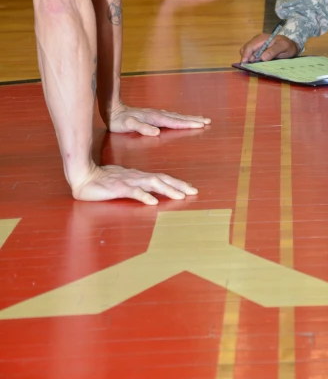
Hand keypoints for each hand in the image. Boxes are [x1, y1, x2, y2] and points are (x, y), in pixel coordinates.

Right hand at [72, 163, 197, 204]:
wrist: (83, 176)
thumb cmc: (103, 180)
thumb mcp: (124, 184)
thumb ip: (137, 187)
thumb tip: (152, 193)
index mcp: (139, 176)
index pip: (162, 178)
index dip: (177, 183)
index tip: (190, 189)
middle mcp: (137, 177)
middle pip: (162, 179)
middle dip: (179, 185)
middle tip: (193, 191)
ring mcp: (128, 181)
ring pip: (152, 183)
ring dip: (167, 190)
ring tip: (179, 196)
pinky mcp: (118, 187)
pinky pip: (133, 191)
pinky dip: (144, 196)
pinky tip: (152, 201)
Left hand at [108, 103, 210, 134]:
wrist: (113, 110)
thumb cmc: (120, 120)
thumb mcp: (129, 125)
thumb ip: (142, 128)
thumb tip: (156, 132)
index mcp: (155, 118)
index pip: (175, 122)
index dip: (189, 124)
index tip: (201, 125)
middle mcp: (158, 115)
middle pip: (180, 118)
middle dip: (194, 120)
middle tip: (208, 121)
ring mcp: (156, 114)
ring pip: (176, 116)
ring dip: (189, 118)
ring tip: (200, 119)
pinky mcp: (153, 116)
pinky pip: (171, 117)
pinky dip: (180, 118)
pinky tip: (182, 119)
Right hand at [240, 33, 298, 62]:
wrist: (291, 46)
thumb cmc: (287, 45)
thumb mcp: (283, 47)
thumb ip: (273, 51)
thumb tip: (262, 58)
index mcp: (261, 39)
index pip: (249, 46)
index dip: (245, 55)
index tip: (245, 64)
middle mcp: (256, 42)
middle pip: (245, 51)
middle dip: (246, 60)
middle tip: (251, 68)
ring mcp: (256, 47)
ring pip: (247, 55)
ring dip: (249, 62)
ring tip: (256, 67)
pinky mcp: (258, 52)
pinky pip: (251, 57)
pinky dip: (252, 62)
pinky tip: (257, 66)